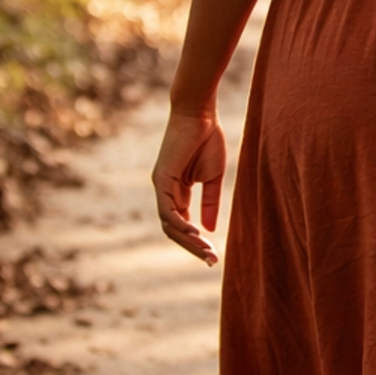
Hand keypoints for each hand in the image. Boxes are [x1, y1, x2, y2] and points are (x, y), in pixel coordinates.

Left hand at [152, 106, 225, 264]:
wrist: (200, 113)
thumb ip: (210, 202)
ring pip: (169, 225)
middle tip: (212, 261)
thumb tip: (210, 229)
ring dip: (188, 241)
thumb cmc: (207, 139)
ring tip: (207, 252)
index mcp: (176, 191)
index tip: (214, 255)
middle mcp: (165, 192)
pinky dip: (182, 225)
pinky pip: (168, 211)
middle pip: (174, 230)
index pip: (182, 224)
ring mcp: (161, 187)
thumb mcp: (213, 177)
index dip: (197, 241)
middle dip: (193, 247)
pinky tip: (197, 234)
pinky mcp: (162, 180)